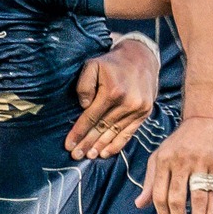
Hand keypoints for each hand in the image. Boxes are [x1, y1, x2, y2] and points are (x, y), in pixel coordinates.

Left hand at [66, 36, 157, 159]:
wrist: (141, 57)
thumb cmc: (112, 63)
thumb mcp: (92, 64)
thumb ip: (84, 85)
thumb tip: (84, 107)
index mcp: (112, 91)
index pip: (91, 117)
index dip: (79, 132)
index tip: (69, 145)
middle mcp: (126, 102)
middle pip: (102, 128)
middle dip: (87, 144)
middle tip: (75, 155)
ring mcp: (137, 109)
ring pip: (114, 133)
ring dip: (100, 146)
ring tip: (88, 156)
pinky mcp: (144, 113)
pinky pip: (129, 133)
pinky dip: (117, 144)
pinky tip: (105, 153)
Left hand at [137, 113, 212, 213]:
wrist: (207, 119)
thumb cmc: (181, 142)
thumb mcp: (160, 157)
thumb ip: (151, 182)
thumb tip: (139, 205)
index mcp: (162, 162)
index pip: (159, 194)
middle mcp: (179, 163)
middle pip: (176, 198)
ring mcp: (199, 163)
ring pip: (197, 198)